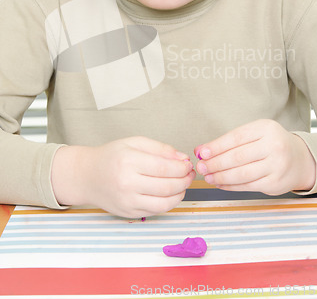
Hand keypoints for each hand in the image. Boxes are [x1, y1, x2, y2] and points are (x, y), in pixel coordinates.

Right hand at [51, 136, 195, 217]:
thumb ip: (160, 148)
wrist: (86, 176)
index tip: (188, 164)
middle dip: (185, 180)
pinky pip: (156, 211)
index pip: (164, 167)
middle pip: (167, 186)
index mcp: (128, 161)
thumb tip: (182, 158)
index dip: (182, 167)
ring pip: (164, 203)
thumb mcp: (134, 142)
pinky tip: (171, 193)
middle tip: (190, 174)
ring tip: (183, 184)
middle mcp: (127, 183)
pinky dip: (169, 203)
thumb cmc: (110, 156)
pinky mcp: (129, 213)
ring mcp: (127, 201)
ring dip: (180, 194)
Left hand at [195, 119, 315, 194]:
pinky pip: (248, 186)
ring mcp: (277, 166)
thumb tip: (201, 150)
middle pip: (238, 157)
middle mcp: (274, 146)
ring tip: (208, 177)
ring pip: (242, 174)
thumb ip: (229, 141)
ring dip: (221, 177)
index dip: (216, 146)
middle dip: (215, 163)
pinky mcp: (275, 183)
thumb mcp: (255, 134)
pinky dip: (231, 186)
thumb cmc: (270, 144)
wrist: (300, 159)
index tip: (201, 152)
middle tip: (201, 167)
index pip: (236, 138)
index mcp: (266, 128)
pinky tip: (220, 184)